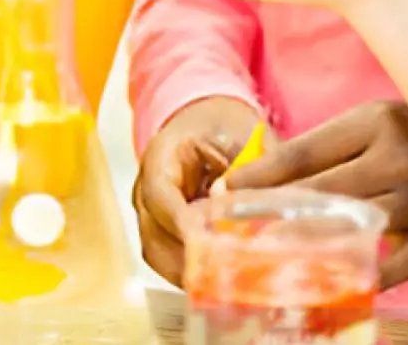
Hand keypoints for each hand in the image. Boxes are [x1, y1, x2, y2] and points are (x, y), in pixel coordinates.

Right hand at [134, 96, 263, 284]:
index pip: (160, 196)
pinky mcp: (162, 230)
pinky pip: (167, 258)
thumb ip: (250, 174)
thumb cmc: (224, 126)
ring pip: (156, 253)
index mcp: (160, 156)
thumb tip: (261, 213)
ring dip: (187, 273)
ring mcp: (150, 212)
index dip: (180, 224)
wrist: (207, 120)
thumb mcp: (244, 138)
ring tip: (224, 288)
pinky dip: (190, 272)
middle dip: (186, 260)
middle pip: (153, 234)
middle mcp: (146, 187)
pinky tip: (220, 282)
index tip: (206, 245)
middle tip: (223, 279)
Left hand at [227, 100, 407, 287]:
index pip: (303, 153)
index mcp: (376, 122)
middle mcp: (400, 160)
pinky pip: (396, 266)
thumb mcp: (373, 122)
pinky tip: (329, 284)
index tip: (224, 191)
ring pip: (353, 227)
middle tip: (235, 227)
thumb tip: (260, 176)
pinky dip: (362, 275)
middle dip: (272, 211)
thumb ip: (325, 149)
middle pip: (322, 192)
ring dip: (308, 243)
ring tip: (268, 254)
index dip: (259, 176)